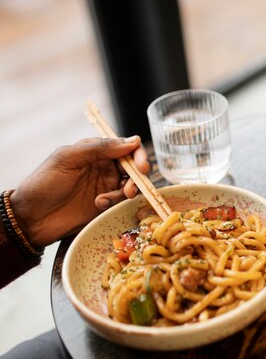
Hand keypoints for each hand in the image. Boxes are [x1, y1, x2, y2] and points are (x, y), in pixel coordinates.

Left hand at [9, 137, 149, 246]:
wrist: (31, 218)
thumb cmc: (44, 183)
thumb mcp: (68, 158)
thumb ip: (100, 148)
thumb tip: (133, 141)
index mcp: (94, 151)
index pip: (124, 146)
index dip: (137, 154)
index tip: (141, 166)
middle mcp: (103, 166)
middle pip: (132, 166)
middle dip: (137, 175)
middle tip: (132, 187)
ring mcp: (105, 185)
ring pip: (131, 184)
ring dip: (127, 191)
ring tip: (108, 199)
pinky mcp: (105, 204)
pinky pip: (121, 200)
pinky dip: (114, 201)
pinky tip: (98, 204)